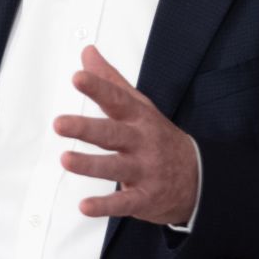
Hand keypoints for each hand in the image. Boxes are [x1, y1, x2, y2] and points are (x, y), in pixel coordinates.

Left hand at [55, 45, 199, 225]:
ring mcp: (144, 170)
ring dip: (90, 165)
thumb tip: (87, 52)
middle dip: (86, 128)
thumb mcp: (140, 106)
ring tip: (65, 160)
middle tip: (59, 123)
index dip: (97, 88)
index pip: (116, 99)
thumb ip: (111, 81)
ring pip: (115, 167)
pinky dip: (104, 206)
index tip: (78, 77)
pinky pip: (123, 202)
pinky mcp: (144, 198)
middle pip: (112, 133)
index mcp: (138, 118)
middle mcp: (141, 142)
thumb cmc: (158, 137)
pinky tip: (84, 206)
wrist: (198, 178)